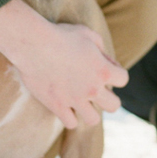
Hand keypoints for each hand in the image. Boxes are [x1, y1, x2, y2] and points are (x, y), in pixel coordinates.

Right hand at [0, 0, 125, 128]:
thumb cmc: (60, 35)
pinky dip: (69, 116)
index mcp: (103, 70)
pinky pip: (70, 123)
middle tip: (95, 89)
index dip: (115, 72)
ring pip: (93, 120)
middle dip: (108, 98)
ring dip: (89, 111)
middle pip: (114, 105)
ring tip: (80, 101)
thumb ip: (101, 48)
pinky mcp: (57, 106)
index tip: (103, 66)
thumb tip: (105, 59)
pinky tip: (64, 105)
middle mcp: (93, 88)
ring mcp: (75, 100)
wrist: (33, 44)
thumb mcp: (87, 33)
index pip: (123, 79)